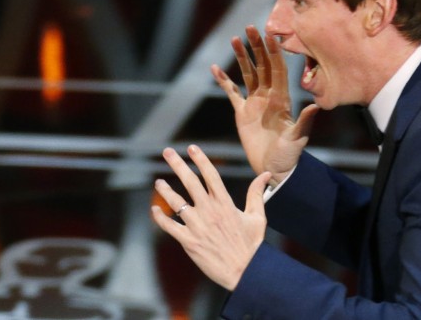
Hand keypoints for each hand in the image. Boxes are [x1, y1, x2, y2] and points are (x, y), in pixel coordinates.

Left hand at [150, 145, 271, 290]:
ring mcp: (197, 225)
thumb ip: (256, 193)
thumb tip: (266, 174)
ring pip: (176, 202)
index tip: (192, 148)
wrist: (245, 271)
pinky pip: (169, 226)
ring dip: (165, 190)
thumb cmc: (252, 245)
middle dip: (177, 164)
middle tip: (167, 152)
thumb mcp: (257, 216)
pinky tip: (154, 210)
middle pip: (190, 182)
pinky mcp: (189, 241)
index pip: (210, 175)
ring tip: (157, 182)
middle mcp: (209, 211)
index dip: (201, 160)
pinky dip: (160, 218)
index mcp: (225, 203)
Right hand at [211, 25, 318, 185]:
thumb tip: (315, 106)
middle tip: (250, 28)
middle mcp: (269, 96)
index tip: (269, 36)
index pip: (277, 70)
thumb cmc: (289, 156)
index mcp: (282, 99)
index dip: (274, 53)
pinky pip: (231, 92)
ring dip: (241, 57)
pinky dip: (224, 81)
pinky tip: (215, 69)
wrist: (274, 168)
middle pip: (262, 66)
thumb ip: (304, 122)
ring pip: (248, 74)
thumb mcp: (298, 139)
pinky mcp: (242, 112)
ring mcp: (255, 103)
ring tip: (234, 39)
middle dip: (257, 47)